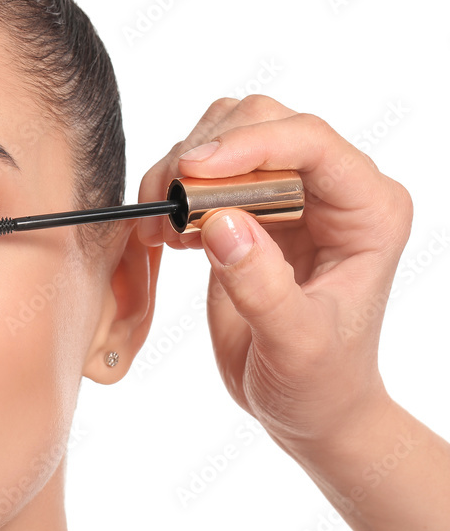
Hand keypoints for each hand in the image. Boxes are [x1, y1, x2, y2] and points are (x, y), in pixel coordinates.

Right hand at [136, 95, 412, 456]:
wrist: (308, 407)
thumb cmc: (320, 383)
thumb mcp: (296, 345)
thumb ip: (262, 286)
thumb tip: (220, 224)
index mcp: (368, 211)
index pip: (311, 142)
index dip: (249, 145)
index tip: (192, 172)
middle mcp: (332, 191)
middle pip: (263, 123)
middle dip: (207, 154)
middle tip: (168, 205)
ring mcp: (288, 198)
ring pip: (227, 136)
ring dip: (183, 170)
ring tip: (162, 224)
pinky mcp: (250, 214)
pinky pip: (205, 174)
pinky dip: (174, 192)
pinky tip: (167, 236)